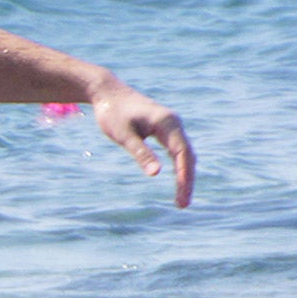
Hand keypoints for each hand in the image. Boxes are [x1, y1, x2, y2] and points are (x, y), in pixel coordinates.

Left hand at [89, 76, 194, 207]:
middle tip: (182, 205)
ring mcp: (171, 126)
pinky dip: (179, 166)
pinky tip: (177, 181)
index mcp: (167, 123)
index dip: (183, 176)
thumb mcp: (123, 135)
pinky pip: (177, 151)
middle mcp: (174, 123)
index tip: (181, 195)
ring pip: (184, 154)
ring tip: (181, 200)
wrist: (108, 93)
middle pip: (187, 156)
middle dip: (186, 180)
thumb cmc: (113, 113)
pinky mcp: (165, 129)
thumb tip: (156, 174)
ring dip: (184, 176)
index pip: (182, 153)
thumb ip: (140, 153)